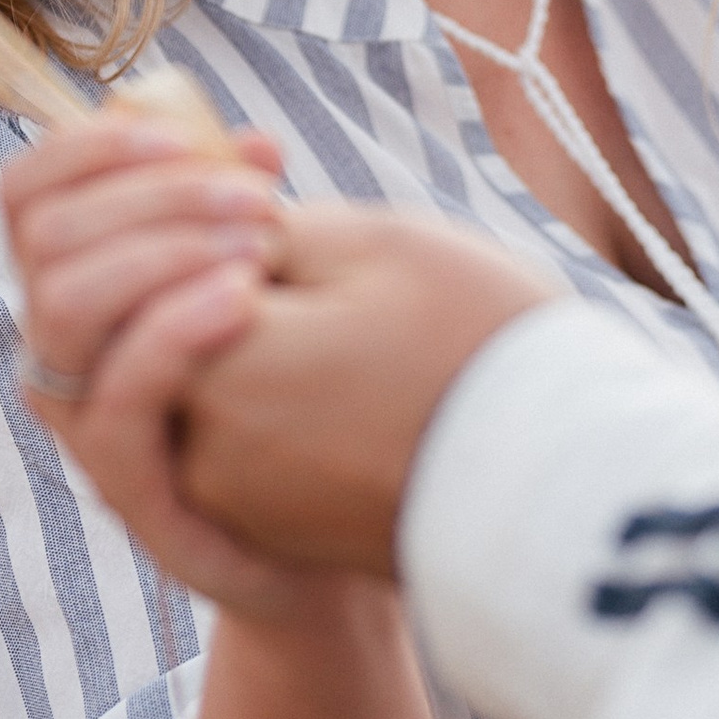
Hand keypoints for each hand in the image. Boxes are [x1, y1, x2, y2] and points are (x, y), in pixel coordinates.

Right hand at [0, 107, 304, 612]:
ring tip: (259, 244)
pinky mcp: (130, 489)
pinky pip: (115, 404)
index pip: (27, 195)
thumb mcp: (267, 282)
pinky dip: (173, 332)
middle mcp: (62, 354)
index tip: (178, 134)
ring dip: (160, 252)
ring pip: (63, 309)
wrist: (335, 524)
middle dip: (153, 197)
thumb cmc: (294, 385)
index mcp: (78, 287)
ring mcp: (86, 424)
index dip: (84, 149)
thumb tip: (256, 144)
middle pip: (48, 241)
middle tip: (257, 200)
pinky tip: (246, 300)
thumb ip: (243, 216)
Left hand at [176, 204, 563, 578]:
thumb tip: (213, 227)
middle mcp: (202, 450)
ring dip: (247, 334)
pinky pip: (245, 439)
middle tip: (295, 235)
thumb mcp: (378, 246)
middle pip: (169, 330)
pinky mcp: (275, 530)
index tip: (265, 188)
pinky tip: (347, 359)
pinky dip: (274, 393)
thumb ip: (268, 227)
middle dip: (216, 273)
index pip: (156, 265)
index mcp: (215, 368)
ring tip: (343, 301)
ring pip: (210, 385)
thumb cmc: (478, 350)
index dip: (202, 212)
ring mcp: (236, 502)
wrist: (562, 492)